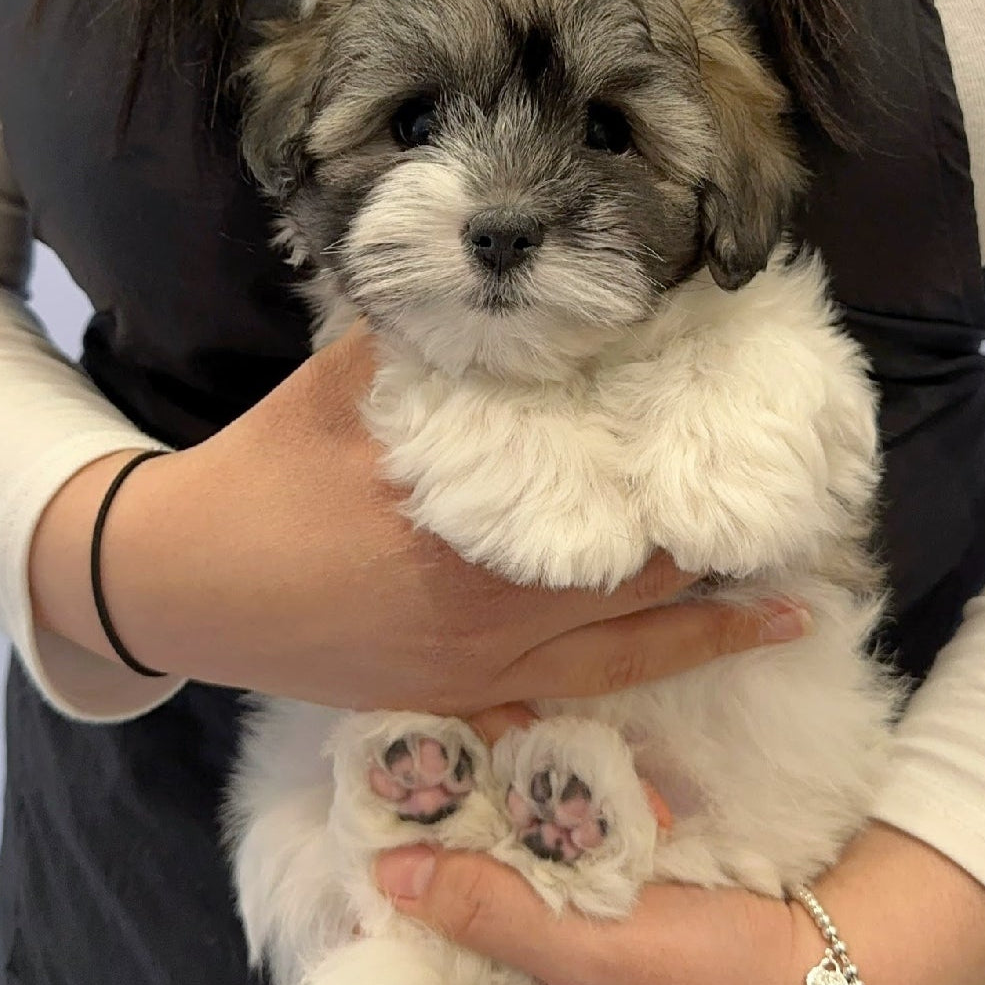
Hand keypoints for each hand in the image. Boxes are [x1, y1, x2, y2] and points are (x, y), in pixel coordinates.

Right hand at [27, 323, 808, 706]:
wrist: (182, 587)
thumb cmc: (259, 474)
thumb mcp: (337, 383)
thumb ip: (422, 339)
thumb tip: (499, 281)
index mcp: (462, 517)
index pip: (602, 497)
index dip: (683, 481)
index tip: (753, 454)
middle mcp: (484, 602)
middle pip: (630, 581)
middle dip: (716, 554)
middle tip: (802, 526)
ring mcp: (472, 664)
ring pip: (616, 654)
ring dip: (705, 631)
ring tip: (790, 612)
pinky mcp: (452, 698)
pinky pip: (563, 703)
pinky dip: (632, 688)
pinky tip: (676, 680)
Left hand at [352, 823, 984, 984]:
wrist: (837, 979)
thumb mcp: (605, 946)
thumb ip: (494, 911)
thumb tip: (391, 876)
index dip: (372, 983)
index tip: (374, 892)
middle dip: (408, 957)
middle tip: (411, 875)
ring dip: (456, 930)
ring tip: (467, 861)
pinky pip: (511, 980)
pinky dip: (505, 923)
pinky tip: (522, 865)